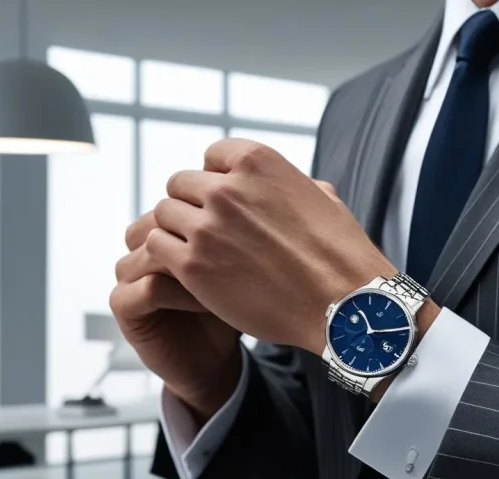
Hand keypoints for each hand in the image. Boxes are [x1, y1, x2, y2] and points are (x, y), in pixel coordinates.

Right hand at [110, 211, 241, 423]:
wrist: (216, 360)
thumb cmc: (234, 307)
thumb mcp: (246, 261)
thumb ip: (249, 226)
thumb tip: (282, 189)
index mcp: (170, 227)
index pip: (181, 195)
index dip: (212, 212)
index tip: (249, 231)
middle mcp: (144, 245)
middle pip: (162, 216)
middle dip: (200, 233)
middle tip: (237, 252)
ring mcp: (130, 274)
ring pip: (151, 247)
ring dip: (191, 262)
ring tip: (224, 280)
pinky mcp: (124, 307)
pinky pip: (147, 286)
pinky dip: (181, 292)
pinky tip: (208, 302)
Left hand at [148, 138, 397, 353]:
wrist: (341, 304)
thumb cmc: (340, 255)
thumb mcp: (324, 198)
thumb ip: (292, 184)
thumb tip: (292, 184)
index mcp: (257, 162)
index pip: (212, 155)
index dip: (216, 180)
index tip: (224, 203)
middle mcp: (227, 187)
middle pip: (180, 184)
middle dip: (191, 206)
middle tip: (206, 233)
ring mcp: (207, 226)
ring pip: (163, 214)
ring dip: (176, 232)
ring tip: (195, 254)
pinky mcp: (193, 264)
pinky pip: (157, 246)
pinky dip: (167, 258)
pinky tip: (187, 273)